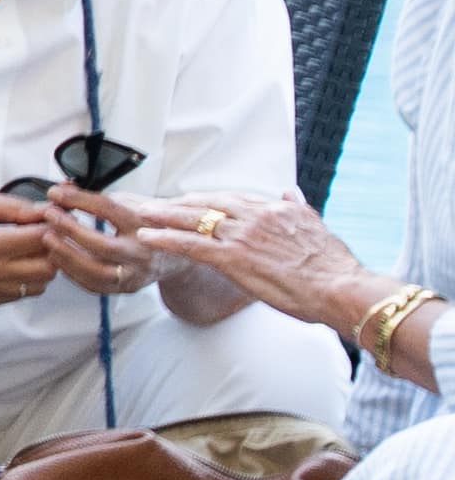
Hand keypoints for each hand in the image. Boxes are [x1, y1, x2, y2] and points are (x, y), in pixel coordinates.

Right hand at [0, 194, 73, 309]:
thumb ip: (14, 207)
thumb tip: (47, 212)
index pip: (40, 239)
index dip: (51, 226)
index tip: (49, 219)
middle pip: (48, 267)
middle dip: (50, 249)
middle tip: (39, 236)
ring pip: (40, 284)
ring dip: (40, 266)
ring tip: (23, 251)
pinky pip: (22, 293)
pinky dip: (24, 279)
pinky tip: (8, 264)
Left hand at [24, 187, 164, 296]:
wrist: (175, 254)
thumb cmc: (147, 224)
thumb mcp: (129, 202)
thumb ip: (96, 197)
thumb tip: (61, 188)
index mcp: (144, 224)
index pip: (108, 209)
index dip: (78, 199)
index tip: (54, 193)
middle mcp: (142, 251)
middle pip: (103, 245)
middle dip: (71, 230)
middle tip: (49, 216)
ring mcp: (135, 273)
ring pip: (97, 272)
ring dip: (67, 255)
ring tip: (48, 238)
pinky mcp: (127, 288)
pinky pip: (95, 285)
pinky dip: (72, 272)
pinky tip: (58, 258)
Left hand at [96, 188, 392, 334]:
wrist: (343, 289)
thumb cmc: (335, 268)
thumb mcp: (317, 228)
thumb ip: (299, 208)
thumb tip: (291, 190)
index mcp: (275, 208)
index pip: (230, 198)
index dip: (204, 200)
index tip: (185, 200)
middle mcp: (255, 215)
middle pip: (205, 203)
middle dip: (176, 203)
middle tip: (151, 202)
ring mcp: (242, 235)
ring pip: (192, 219)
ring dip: (161, 216)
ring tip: (137, 213)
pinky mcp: (234, 257)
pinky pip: (190, 244)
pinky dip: (165, 239)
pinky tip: (145, 238)